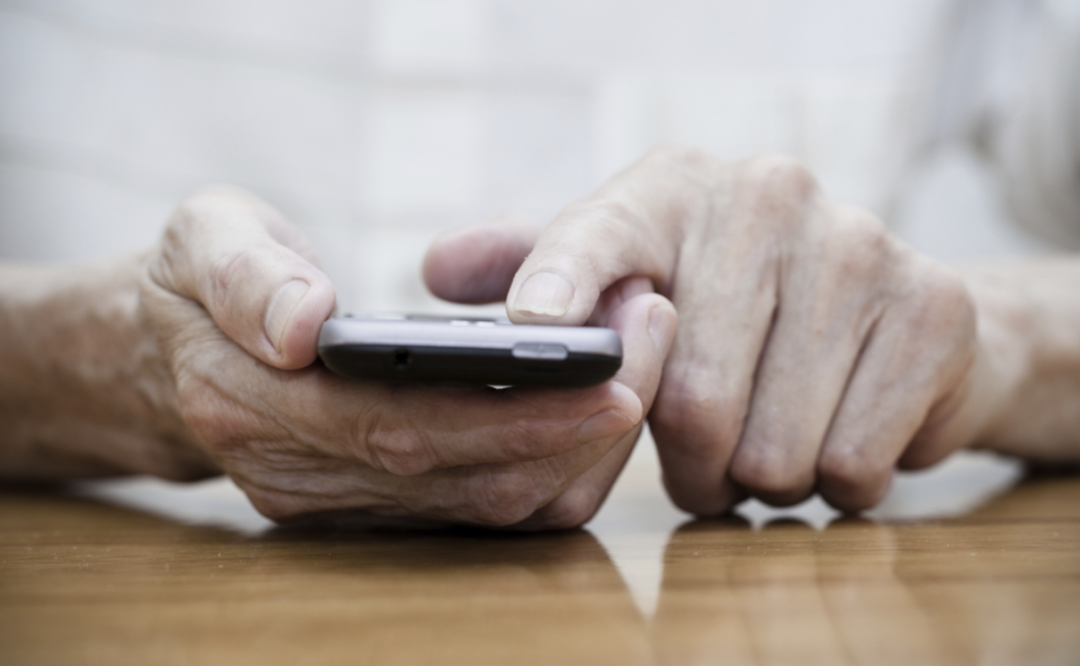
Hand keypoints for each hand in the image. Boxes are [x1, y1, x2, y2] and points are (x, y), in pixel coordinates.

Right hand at [139, 186, 676, 527]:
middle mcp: (303, 479)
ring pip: (494, 507)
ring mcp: (347, 506)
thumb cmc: (198, 282)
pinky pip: (491, 504)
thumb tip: (305, 323)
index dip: (514, 416)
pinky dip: (561, 455)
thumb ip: (243, 275)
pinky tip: (604, 392)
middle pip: (469, 481)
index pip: (401, 431)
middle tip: (656, 334)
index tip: (611, 376)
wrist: (170, 352)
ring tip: (645, 350)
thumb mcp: (199, 239)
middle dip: (579, 422)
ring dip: (584, 442)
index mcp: (252, 409)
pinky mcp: (385, 508)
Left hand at [425, 147, 995, 514]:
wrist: (894, 310)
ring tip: (765, 441)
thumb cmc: (732, 301)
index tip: (536, 332)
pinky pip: (853, 464)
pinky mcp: (934, 308)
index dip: (559, 289)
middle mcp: (765, 193)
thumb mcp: (633, 271)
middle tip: (700, 458)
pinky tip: (834, 432)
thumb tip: (440, 271)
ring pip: (774, 449)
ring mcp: (859, 244)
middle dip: (689, 464)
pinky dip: (834, 481)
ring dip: (758, 478)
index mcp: (669, 186)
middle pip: (692, 401)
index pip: (595, 239)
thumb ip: (539, 268)